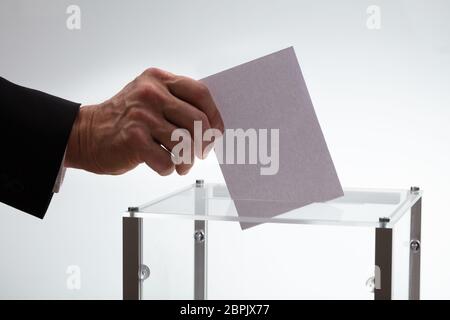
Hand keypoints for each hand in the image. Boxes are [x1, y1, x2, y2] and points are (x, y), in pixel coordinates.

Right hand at [64, 68, 223, 175]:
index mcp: (158, 79)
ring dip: (187, 161)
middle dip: (204, 143)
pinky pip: (167, 160)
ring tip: (180, 164)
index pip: (201, 94)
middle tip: (200, 153)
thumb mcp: (149, 97)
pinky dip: (169, 168)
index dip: (214, 117)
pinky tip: (162, 165)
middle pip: (198, 120)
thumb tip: (211, 126)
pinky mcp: (133, 139)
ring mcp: (142, 115)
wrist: (85, 133)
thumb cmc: (124, 120)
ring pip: (185, 143)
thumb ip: (176, 102)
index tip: (215, 133)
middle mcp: (151, 93)